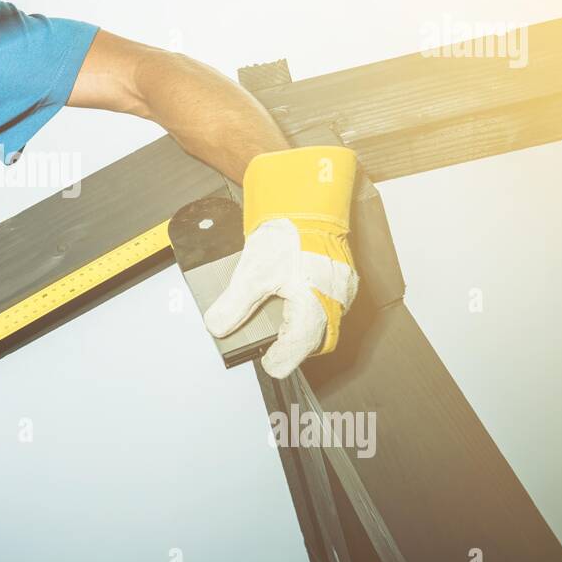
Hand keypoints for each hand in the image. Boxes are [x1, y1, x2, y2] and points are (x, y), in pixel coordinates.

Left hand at [203, 146, 358, 378]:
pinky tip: (291, 302)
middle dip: (293, 347)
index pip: (298, 350)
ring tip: (278, 323)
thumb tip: (218, 326)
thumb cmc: (288, 232)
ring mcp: (343, 292)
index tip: (266, 361)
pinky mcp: (342, 280)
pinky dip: (309, 310)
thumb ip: (234, 304)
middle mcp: (336, 303)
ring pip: (323, 324)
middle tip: (271, 347)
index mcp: (316, 306)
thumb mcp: (252, 271)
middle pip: (314, 341)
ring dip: (301, 329)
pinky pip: (328, 305)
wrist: (308, 200)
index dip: (279, 359)